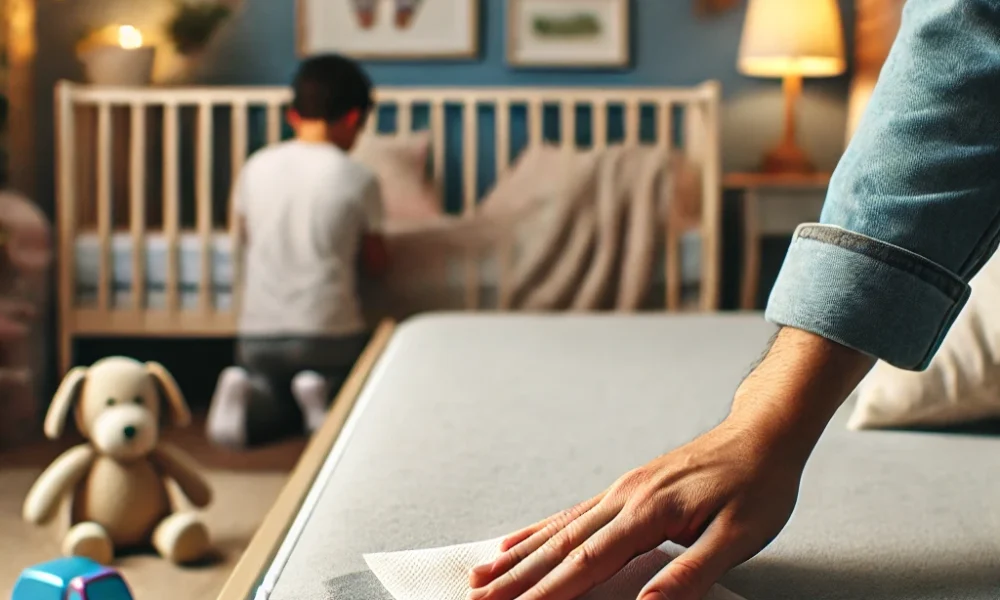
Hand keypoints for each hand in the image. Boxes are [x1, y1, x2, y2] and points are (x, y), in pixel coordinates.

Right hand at [466, 327, 874, 599]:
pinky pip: (571, 513)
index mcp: (650, 512)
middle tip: (478, 599)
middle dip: (517, 578)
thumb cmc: (757, 486)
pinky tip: (519, 541)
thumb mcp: (740, 536)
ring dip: (519, 555)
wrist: (762, 435)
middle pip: (560, 545)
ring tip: (482, 576)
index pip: (588, 561)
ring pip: (559, 528)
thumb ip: (691, 572)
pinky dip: (539, 531)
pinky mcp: (625, 489)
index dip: (548, 592)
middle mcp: (625, 498)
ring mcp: (621, 491)